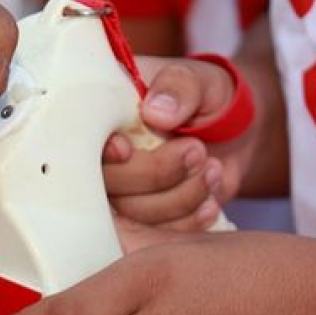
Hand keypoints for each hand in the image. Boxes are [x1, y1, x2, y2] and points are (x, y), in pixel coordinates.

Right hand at [102, 56, 235, 235]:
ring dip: (180, 196)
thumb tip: (155, 112)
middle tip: (197, 150)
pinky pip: (156, 236)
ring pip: (134, 213)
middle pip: (106, 183)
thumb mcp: (199, 79)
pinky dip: (188, 221)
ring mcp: (123, 189)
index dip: (97, 151)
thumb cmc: (208, 95)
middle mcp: (103, 154)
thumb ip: (179, 87)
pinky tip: (211, 201)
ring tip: (212, 168)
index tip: (125, 148)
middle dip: (156, 173)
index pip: (78, 136)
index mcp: (102, 112)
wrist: (237, 131)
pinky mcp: (146, 218)